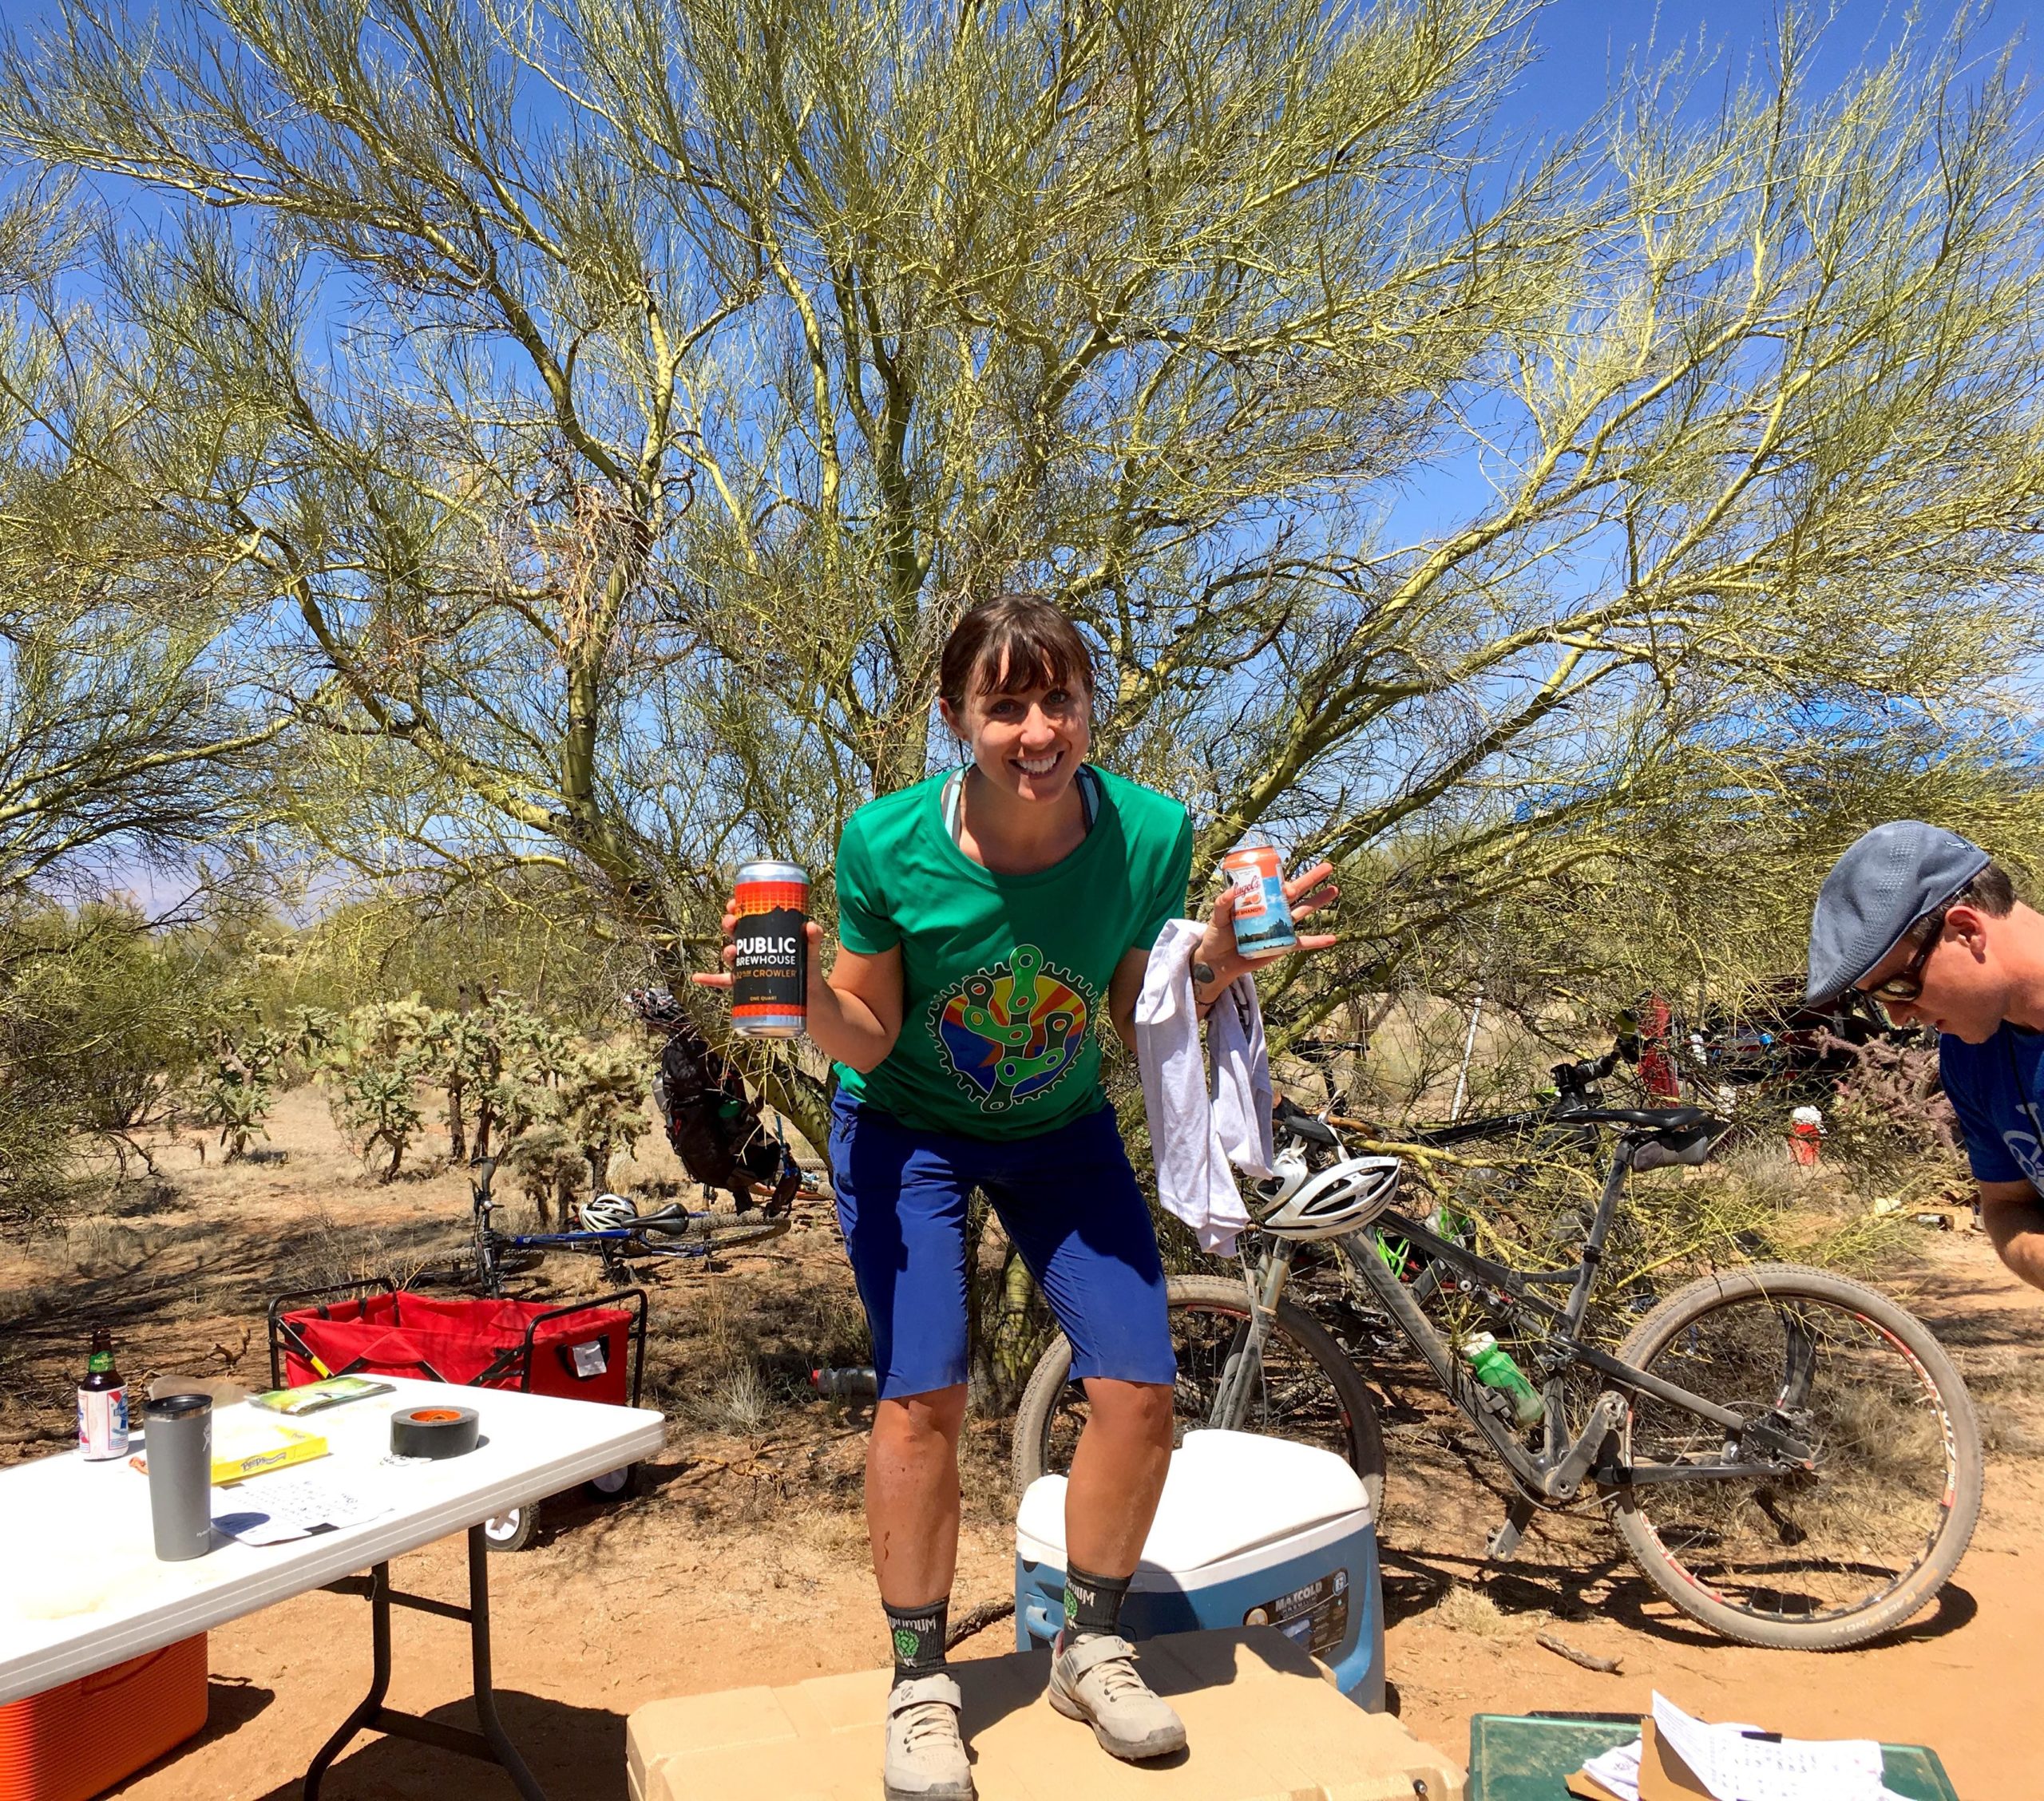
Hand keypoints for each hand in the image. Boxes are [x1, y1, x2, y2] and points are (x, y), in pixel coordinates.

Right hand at [689, 901, 826, 1000]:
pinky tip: (697, 978)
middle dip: (730, 926)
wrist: (811, 999)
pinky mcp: (748, 987)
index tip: (734, 903)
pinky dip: (710, 980)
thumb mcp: (812, 953)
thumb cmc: (809, 971)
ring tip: (731, 952)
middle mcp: (754, 949)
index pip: (749, 918)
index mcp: (767, 935)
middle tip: (732, 923)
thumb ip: (813, 940)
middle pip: (737, 934)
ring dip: (726, 951)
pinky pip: (724, 982)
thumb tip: (811, 926)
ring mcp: (749, 967)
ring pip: (732, 956)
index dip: (738, 908)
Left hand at [1192, 860, 1338, 1006]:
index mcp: (1258, 901)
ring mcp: (1279, 928)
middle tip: (1328, 867)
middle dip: (1311, 880)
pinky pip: (1302, 943)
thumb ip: (1223, 905)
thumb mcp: (1217, 918)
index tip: (1288, 882)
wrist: (1217, 962)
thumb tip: (1231, 891)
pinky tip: (1333, 938)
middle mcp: (1272, 911)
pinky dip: (1317, 941)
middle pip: (1295, 893)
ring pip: (1303, 912)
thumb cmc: (1216, 936)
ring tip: (1334, 890)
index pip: (1274, 885)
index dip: (1284, 879)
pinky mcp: (1282, 946)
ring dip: (1319, 902)